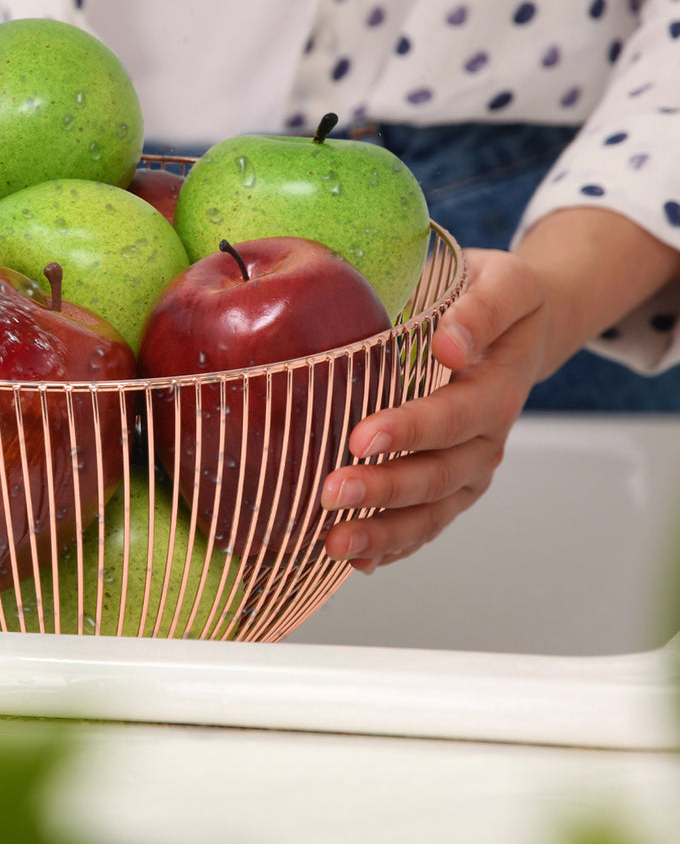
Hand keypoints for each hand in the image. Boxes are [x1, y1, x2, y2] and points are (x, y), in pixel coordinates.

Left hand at [320, 249, 544, 571]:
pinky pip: (425, 524)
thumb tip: (451, 344)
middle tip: (331, 492)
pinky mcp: (448, 485)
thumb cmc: (495, 300)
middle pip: (438, 475)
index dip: (410, 430)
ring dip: (383, 531)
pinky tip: (354, 559)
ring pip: (430, 512)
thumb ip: (481, 309)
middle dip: (384, 488)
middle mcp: (485, 441)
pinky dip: (393, 546)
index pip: (452, 416)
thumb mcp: (502, 283)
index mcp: (495, 389)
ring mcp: (467, 469)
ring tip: (334, 542)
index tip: (362, 436)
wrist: (513, 326)